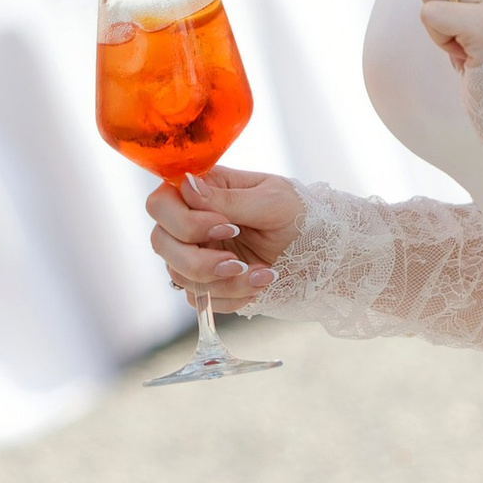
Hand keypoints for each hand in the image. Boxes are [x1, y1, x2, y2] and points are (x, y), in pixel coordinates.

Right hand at [146, 164, 304, 306]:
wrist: (322, 254)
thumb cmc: (299, 215)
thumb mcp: (271, 200)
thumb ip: (228, 198)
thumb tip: (186, 184)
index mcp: (205, 191)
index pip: (160, 203)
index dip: (184, 221)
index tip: (226, 227)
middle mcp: (192, 222)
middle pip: (160, 243)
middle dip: (199, 260)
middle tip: (237, 262)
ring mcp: (197, 254)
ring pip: (179, 276)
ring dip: (223, 281)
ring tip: (264, 273)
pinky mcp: (208, 283)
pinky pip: (200, 299)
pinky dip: (232, 296)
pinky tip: (261, 282)